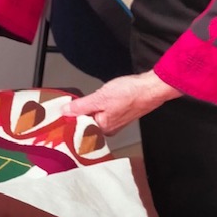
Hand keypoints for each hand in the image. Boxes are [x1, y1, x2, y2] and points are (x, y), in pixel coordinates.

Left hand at [63, 70, 180, 133]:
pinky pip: (104, 111)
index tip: (65, 110)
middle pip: (86, 122)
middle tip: (82, 101)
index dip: (71, 117)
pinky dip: (101, 104)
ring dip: (92, 106)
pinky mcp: (120, 114)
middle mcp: (109, 129)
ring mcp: (115, 122)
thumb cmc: (131, 94)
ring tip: (96, 97)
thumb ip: (81, 106)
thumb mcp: (100, 98)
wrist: (151, 87)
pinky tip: (105, 97)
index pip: (79, 127)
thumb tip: (66, 111)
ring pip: (95, 116)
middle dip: (81, 111)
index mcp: (103, 129)